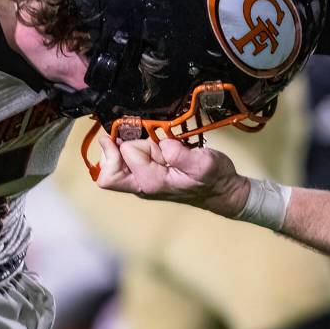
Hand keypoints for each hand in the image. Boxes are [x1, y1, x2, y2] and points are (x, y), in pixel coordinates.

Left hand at [95, 135, 248, 216]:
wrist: (222, 190)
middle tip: (140, 139)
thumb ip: (181, 155)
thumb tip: (162, 146)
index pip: (124, 156)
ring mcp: (141, 181)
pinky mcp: (144, 175)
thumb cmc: (214, 178)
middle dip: (118, 150)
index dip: (134, 143)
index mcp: (152, 182)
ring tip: (152, 145)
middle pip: (107, 171)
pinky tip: (152, 146)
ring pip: (112, 166)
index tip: (149, 139)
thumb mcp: (204, 163)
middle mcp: (141, 184)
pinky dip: (131, 149)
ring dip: (126, 148)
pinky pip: (123, 163)